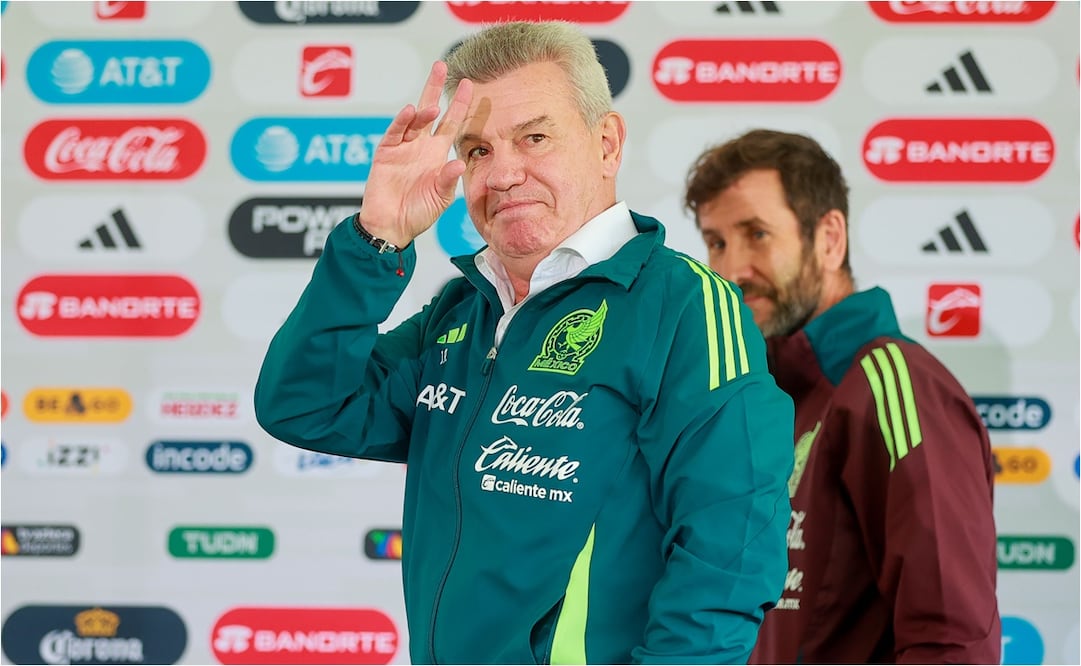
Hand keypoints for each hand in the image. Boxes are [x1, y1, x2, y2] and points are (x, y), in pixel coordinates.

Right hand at [356, 61, 473, 247]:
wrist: (392, 227)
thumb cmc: (418, 213)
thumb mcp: (441, 197)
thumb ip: (448, 179)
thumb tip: (459, 163)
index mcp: (437, 154)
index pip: (451, 123)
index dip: (459, 105)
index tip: (469, 85)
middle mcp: (421, 145)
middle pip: (429, 111)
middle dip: (435, 89)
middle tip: (442, 66)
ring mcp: (403, 147)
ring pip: (413, 120)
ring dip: (421, 111)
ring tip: (431, 105)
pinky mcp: (386, 153)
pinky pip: (395, 133)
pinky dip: (401, 122)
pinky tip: (409, 112)